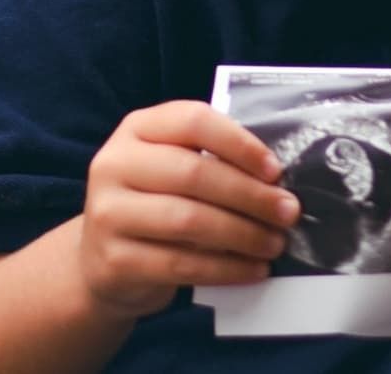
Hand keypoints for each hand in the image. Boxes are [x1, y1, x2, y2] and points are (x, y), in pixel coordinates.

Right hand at [75, 101, 299, 316]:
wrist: (103, 262)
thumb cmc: (154, 206)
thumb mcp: (170, 170)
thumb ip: (209, 162)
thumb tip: (275, 181)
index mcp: (135, 129)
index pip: (193, 120)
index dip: (239, 143)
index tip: (275, 170)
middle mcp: (114, 165)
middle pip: (193, 173)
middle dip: (250, 195)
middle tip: (287, 212)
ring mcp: (108, 213)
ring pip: (188, 221)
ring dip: (243, 234)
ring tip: (274, 243)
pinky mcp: (115, 260)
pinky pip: (181, 264)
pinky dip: (226, 269)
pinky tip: (253, 269)